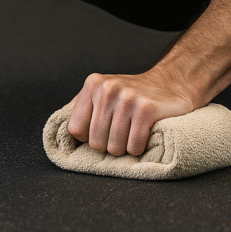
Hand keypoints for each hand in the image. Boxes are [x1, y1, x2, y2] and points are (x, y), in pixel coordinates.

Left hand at [67, 70, 194, 156]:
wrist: (171, 83)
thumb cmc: (134, 94)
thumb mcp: (103, 91)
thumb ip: (80, 105)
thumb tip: (58, 126)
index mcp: (93, 84)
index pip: (76, 130)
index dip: (89, 137)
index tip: (103, 130)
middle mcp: (108, 89)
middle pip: (95, 142)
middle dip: (109, 145)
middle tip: (122, 131)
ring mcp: (128, 98)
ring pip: (114, 148)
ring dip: (125, 148)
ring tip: (132, 132)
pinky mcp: (146, 109)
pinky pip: (133, 147)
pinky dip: (138, 148)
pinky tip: (144, 134)